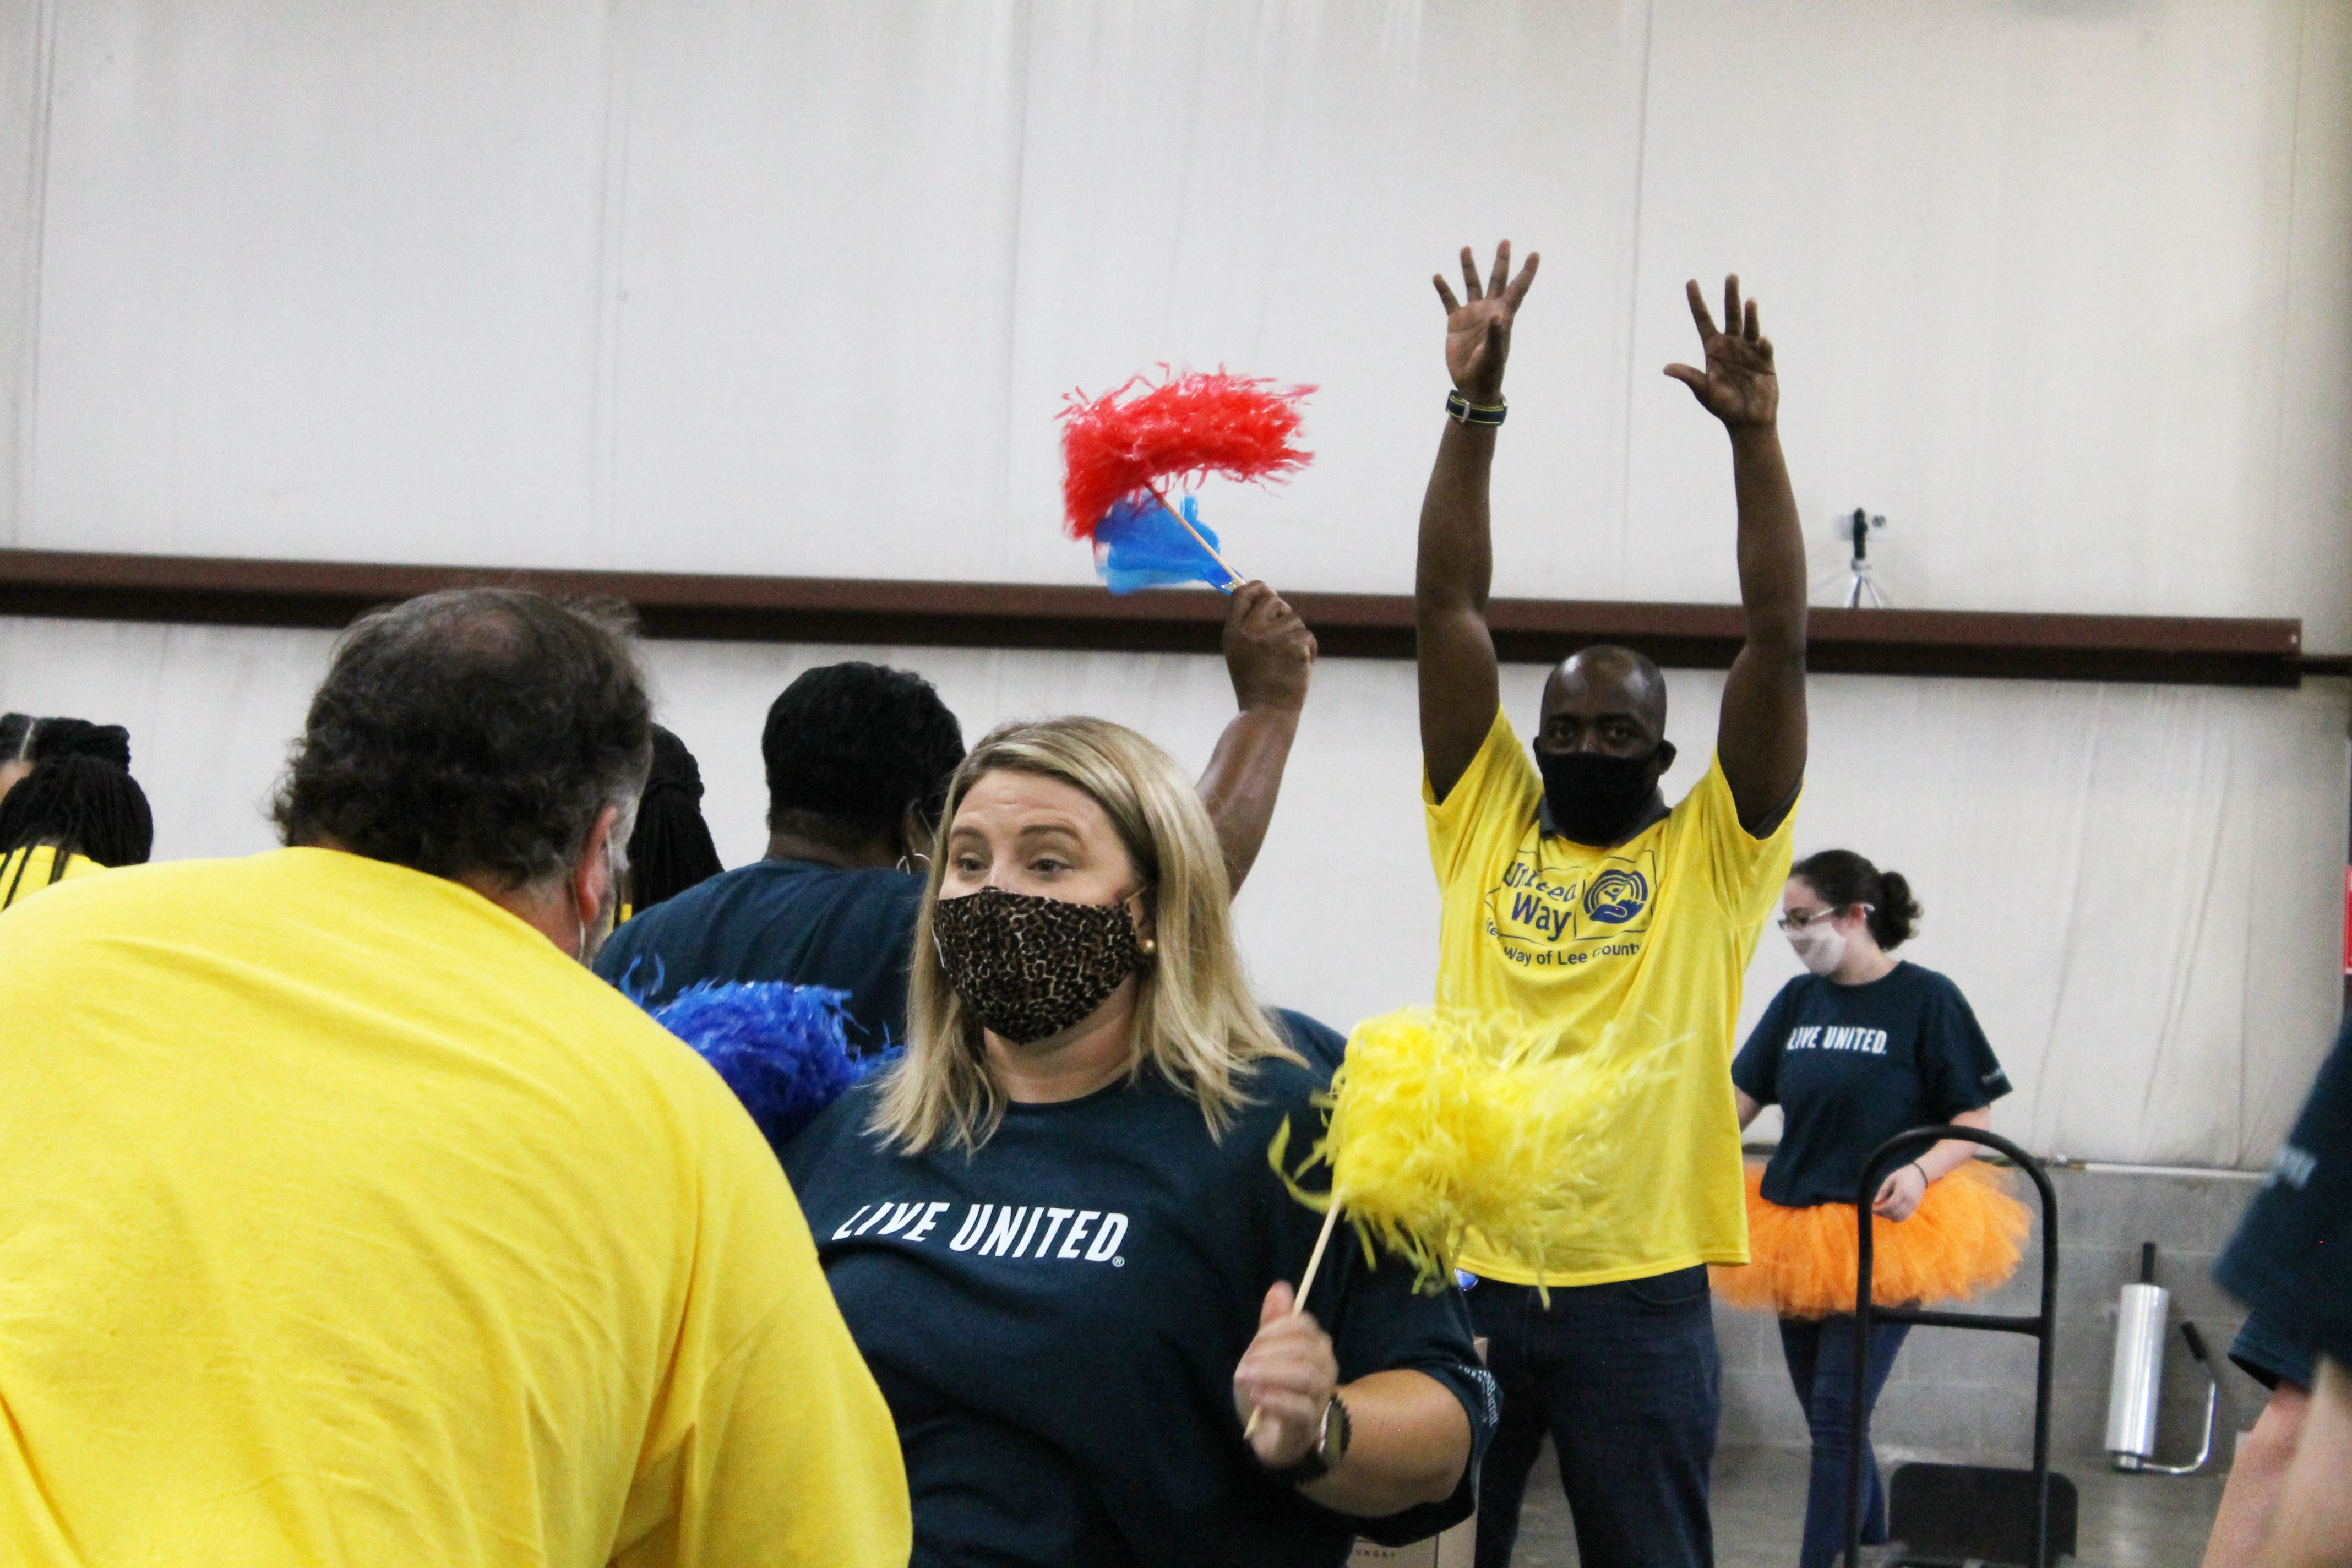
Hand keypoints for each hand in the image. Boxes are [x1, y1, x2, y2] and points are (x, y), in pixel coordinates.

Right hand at [1223, 582, 1315, 716]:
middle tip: (1283, 636)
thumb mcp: (1239, 653)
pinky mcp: (1295, 646)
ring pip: (1294, 619)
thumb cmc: (1255, 686)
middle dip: (1283, 614)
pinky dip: (1308, 651)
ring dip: (1296, 637)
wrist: (1267, 714)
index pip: (1243, 592)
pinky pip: (1308, 637)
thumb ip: (1247, 625)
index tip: (1267, 592)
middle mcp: (1250, 631)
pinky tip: (1298, 669)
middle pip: (1273, 599)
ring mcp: (1273, 638)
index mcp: (1233, 632)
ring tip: (1287, 662)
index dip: (1258, 588)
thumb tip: (1266, 595)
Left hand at [1233, 1283, 1338, 1469]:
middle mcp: (1325, 1368)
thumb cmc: (1273, 1388)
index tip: (1253, 1343)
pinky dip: (1275, 1399)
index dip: (1275, 1330)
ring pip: (1305, 1375)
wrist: (1277, 1435)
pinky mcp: (1309, 1424)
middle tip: (1243, 1364)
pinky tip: (1256, 1395)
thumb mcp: (1267, 1353)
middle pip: (1303, 1349)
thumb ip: (1274, 1322)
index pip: (1302, 1325)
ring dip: (1270, 1373)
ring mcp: (1320, 1397)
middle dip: (1268, 1352)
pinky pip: (1299, 1408)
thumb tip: (1280, 1287)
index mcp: (1316, 1346)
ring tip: (1244, 1377)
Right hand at [1433, 242, 1539, 405]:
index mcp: (1504, 315)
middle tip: (1505, 241)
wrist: (1472, 385)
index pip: (1517, 289)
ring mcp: (1472, 314)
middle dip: (1501, 261)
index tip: (1535, 254)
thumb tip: (1497, 315)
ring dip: (1469, 267)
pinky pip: (1449, 300)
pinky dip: (1444, 289)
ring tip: (1466, 248)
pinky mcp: (1455, 322)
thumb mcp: (1493, 353)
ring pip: (1472, 284)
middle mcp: (1489, 310)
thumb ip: (1496, 334)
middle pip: (1497, 280)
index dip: (1526, 272)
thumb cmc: (1489, 371)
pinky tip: (1438, 276)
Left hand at [1664, 275, 1777, 428]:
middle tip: (1730, 275)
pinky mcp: (1766, 360)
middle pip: (1730, 315)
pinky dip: (1763, 343)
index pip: (1703, 320)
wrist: (1747, 421)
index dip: (1697, 302)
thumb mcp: (1703, 391)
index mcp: (1713, 349)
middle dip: (1730, 296)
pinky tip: (1762, 339)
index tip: (1690, 281)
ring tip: (1749, 301)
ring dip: (1750, 314)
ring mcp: (1749, 350)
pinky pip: (1764, 348)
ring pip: (1749, 326)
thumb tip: (1666, 369)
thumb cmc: (1723, 406)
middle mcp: (1731, 344)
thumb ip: (1689, 376)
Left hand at [1872, 1163, 1926, 1221]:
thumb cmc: (1903, 1175)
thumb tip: (1875, 1202)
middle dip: (1883, 1213)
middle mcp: (1909, 1201)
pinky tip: (1890, 1210)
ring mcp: (1913, 1206)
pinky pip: (1904, 1217)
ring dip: (1889, 1216)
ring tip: (1882, 1209)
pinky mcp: (1914, 1208)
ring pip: (1899, 1218)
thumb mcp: (1891, 1178)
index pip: (1889, 1206)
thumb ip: (1883, 1190)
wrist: (1921, 1175)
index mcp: (1903, 1192)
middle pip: (1893, 1213)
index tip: (1872, 1208)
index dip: (1879, 1209)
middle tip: (1875, 1209)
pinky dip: (1896, 1217)